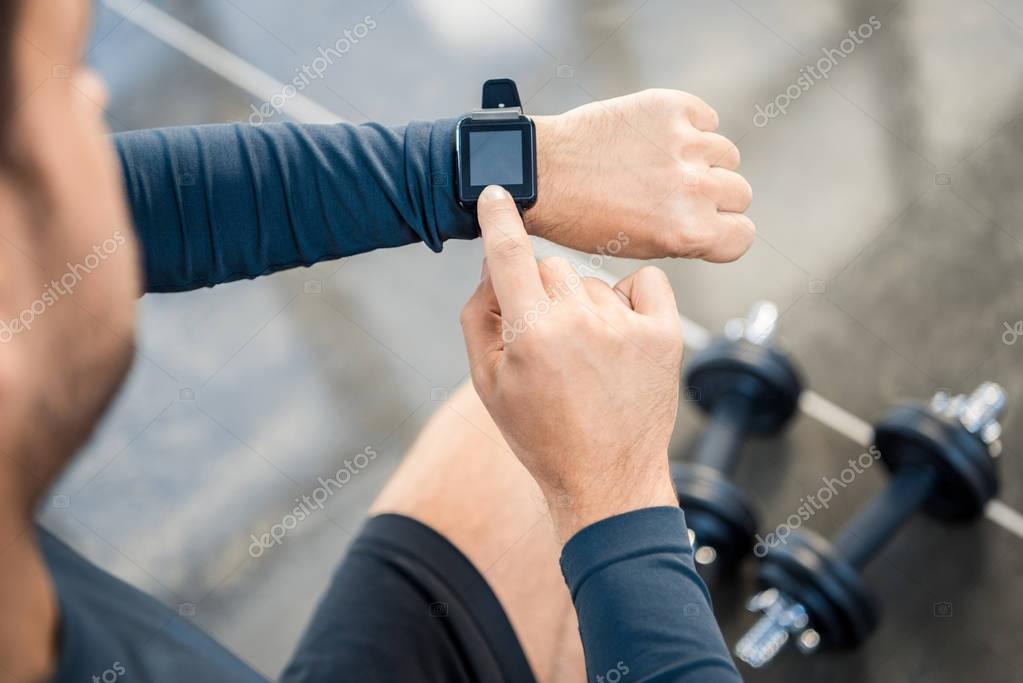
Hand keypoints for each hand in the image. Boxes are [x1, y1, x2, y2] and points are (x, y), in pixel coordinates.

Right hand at [461, 185, 681, 540]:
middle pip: (551, 266)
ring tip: (587, 355)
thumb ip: (480, 316)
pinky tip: (621, 333)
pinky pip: (643, 281)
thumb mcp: (487, 384)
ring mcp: (627, 326)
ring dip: (584, 304)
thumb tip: (493, 265)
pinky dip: (631, 298)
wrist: (606, 478)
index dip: (499, 216)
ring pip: (592, 279)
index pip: (509, 253)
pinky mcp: (666, 334)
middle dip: (542, 292)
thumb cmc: (540, 434)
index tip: (497, 191)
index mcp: (532, 333)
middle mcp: (580, 322)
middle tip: (548, 340)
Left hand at [527, 89, 753, 262]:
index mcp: (688, 231)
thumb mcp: (642, 247)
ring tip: (660, 164)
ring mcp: (684, 143)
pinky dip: (690, 126)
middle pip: (739, 192)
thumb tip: (717, 220)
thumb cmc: (582, 217)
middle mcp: (693, 188)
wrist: (542, 172)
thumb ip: (688, 235)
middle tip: (673, 193)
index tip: (704, 225)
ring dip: (702, 159)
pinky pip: (706, 118)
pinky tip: (656, 138)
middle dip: (713, 196)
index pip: (743, 235)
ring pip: (726, 153)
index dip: (723, 232)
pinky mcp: (670, 108)